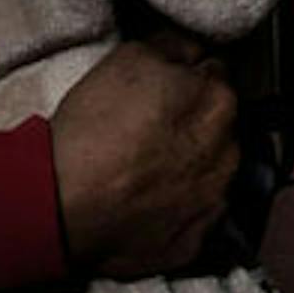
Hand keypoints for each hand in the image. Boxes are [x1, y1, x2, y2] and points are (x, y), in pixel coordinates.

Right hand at [49, 36, 238, 278]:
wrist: (62, 201)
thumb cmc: (95, 126)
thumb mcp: (130, 56)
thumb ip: (175, 48)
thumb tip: (191, 54)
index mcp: (220, 102)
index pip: (216, 77)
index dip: (188, 80)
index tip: (166, 91)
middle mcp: (230, 154)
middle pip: (220, 129)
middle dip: (195, 126)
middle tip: (153, 131)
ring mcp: (215, 203)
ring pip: (211, 175)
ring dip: (190, 169)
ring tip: (145, 171)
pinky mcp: (195, 243)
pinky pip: (194, 220)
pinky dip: (176, 211)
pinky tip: (145, 204)